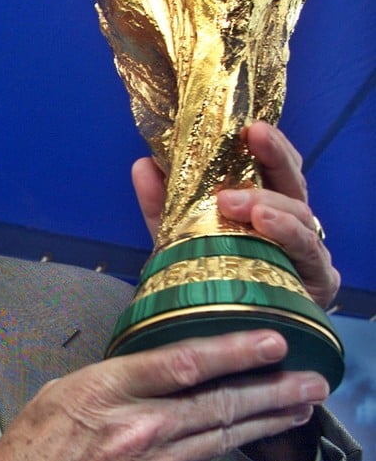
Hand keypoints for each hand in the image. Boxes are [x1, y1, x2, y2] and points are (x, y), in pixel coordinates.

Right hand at [0, 330, 328, 460]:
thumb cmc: (35, 445)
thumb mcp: (64, 391)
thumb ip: (114, 379)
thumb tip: (152, 371)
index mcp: (109, 391)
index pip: (183, 364)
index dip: (233, 351)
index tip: (270, 342)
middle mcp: (139, 428)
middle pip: (218, 404)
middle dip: (271, 391)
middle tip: (310, 381)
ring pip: (221, 437)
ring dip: (265, 421)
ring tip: (298, 408)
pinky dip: (224, 447)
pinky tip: (245, 437)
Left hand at [131, 121, 339, 307]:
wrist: (226, 334)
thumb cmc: (212, 279)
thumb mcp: (180, 237)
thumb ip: (161, 204)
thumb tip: (143, 164)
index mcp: (266, 206)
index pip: (273, 167)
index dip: (265, 144)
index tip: (248, 125)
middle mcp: (292, 225)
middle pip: (293, 182)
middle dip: (274, 157)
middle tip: (254, 137)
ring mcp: (308, 252)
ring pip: (301, 216)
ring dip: (271, 203)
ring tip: (242, 201)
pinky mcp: (317, 283)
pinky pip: (308, 255)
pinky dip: (287, 236)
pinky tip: (266, 224)